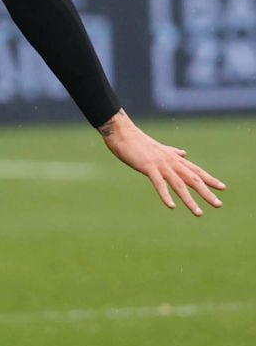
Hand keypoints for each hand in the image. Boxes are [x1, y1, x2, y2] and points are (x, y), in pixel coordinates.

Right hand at [99, 110, 224, 215]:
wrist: (123, 133)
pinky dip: (166, 195)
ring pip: (179, 185)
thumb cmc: (138, 141)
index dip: (209, 179)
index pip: (196, 170)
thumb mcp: (159, 148)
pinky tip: (172, 206)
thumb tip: (184, 154)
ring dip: (190, 200)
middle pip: (193, 179)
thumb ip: (173, 152)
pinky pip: (159, 184)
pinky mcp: (148, 167)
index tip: (222, 188)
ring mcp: (161, 165)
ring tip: (198, 212)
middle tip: (218, 205)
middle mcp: (171, 162)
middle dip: (206, 193)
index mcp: (174, 158)